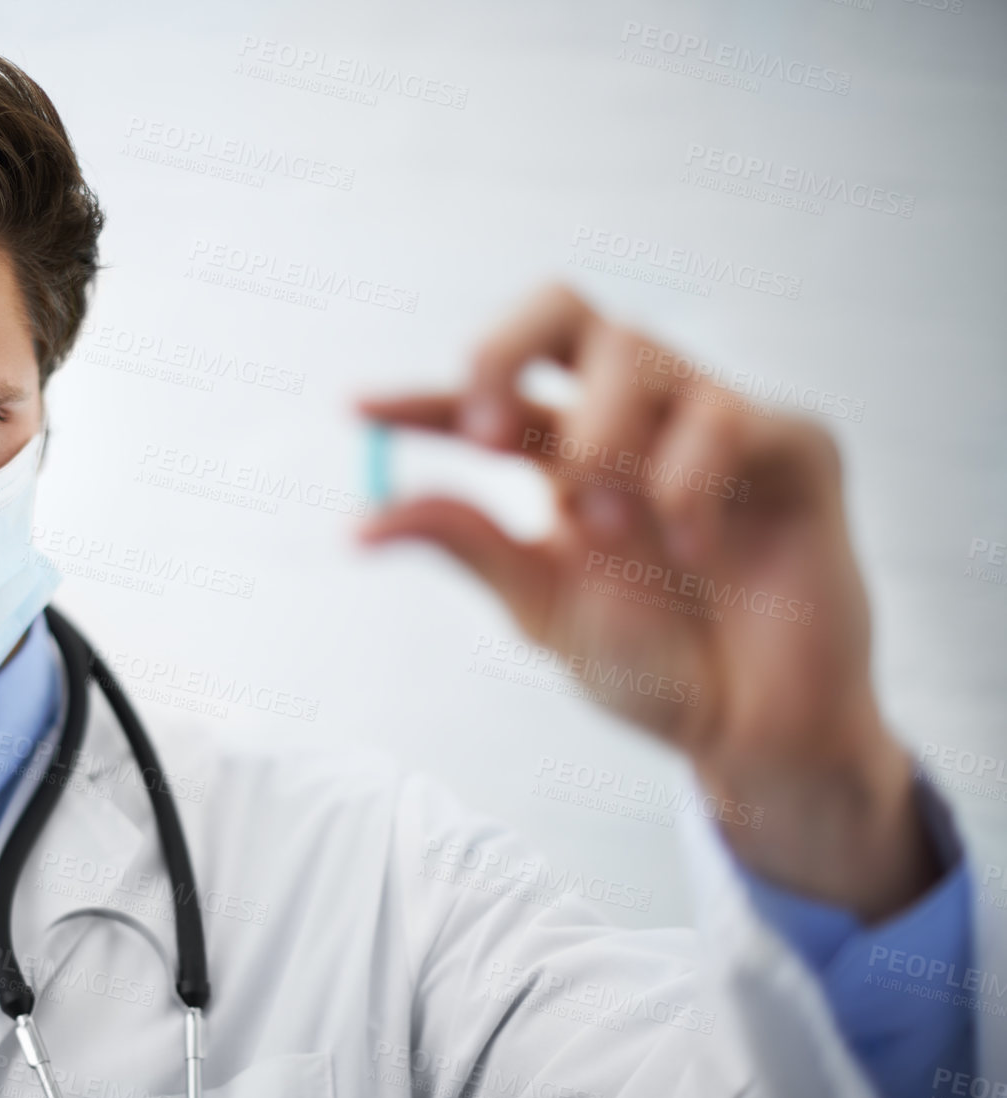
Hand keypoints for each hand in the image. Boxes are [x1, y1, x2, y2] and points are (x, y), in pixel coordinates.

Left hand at [356, 283, 938, 920]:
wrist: (749, 734)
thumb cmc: (653, 671)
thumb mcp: (542, 607)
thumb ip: (468, 546)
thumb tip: (359, 522)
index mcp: (567, 455)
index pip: (489, 397)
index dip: (423, 398)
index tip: (358, 411)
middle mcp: (635, 422)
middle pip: (565, 310)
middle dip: (506, 348)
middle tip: (488, 433)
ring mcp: (714, 425)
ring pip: (637, 351)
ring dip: (604, 441)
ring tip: (609, 530)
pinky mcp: (793, 446)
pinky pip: (729, 413)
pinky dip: (690, 478)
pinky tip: (693, 546)